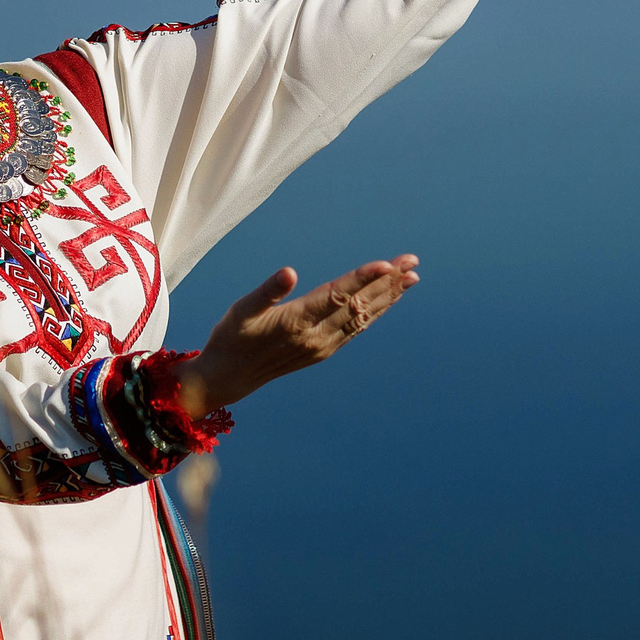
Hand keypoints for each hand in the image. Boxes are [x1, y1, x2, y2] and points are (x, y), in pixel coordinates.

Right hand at [176, 255, 421, 411]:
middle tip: (412, 261)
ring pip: (363, 318)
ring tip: (410, 277)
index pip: (338, 296)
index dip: (363, 279)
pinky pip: (356, 329)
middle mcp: (316, 337)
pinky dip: (375, 312)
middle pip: (358, 305)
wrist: (227, 378)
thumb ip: (267, 291)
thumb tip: (289, 272)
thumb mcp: (241, 310)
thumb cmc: (230, 338)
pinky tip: (387, 300)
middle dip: (386, 282)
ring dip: (387, 297)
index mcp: (297, 322)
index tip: (387, 264)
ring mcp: (322, 346)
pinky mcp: (323, 351)